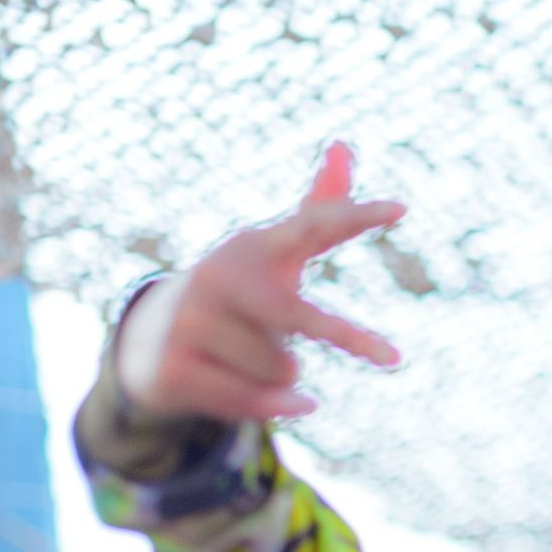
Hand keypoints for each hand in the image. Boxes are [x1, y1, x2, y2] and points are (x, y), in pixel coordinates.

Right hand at [115, 143, 404, 424]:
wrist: (151, 346)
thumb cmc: (235, 300)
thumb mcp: (274, 256)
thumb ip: (316, 211)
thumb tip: (345, 144)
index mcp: (253, 245)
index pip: (311, 224)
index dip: (353, 216)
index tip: (400, 210)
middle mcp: (218, 275)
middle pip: (299, 318)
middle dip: (349, 338)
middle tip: (394, 359)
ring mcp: (191, 320)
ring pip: (283, 369)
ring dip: (284, 377)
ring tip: (251, 360)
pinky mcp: (176, 365)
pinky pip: (255, 400)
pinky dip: (280, 407)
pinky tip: (296, 403)